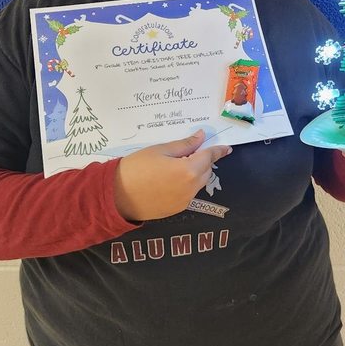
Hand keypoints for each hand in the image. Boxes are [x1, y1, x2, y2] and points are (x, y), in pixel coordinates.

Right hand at [114, 129, 231, 221]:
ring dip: (195, 173)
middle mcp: (191, 188)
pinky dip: (186, 184)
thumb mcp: (160, 150)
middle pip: (206, 171)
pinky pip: (189, 193)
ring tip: (175, 166)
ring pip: (198, 183)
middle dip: (203, 161)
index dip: (218, 151)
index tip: (227, 148)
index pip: (209, 157)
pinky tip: (169, 180)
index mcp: (188, 170)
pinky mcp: (177, 209)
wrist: (117, 196)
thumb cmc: (136, 168)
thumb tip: (201, 137)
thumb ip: (184, 145)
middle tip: (188, 152)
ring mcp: (185, 201)